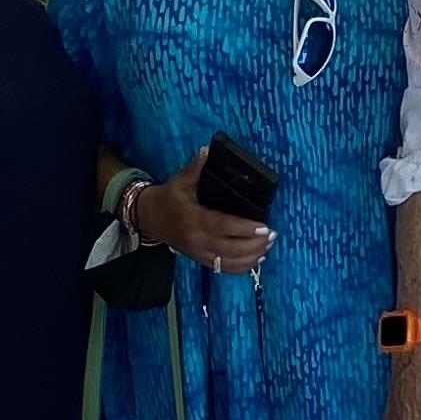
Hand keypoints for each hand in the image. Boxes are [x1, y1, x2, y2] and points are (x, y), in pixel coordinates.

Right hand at [138, 156, 273, 278]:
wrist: (148, 217)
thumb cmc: (167, 198)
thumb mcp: (181, 180)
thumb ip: (197, 167)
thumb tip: (208, 151)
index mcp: (194, 219)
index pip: (224, 227)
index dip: (245, 228)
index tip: (264, 226)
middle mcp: (197, 239)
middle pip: (230, 248)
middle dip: (254, 244)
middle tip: (271, 236)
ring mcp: (198, 252)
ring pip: (228, 262)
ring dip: (251, 257)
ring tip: (267, 247)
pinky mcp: (200, 259)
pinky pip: (222, 269)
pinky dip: (241, 267)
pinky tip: (256, 260)